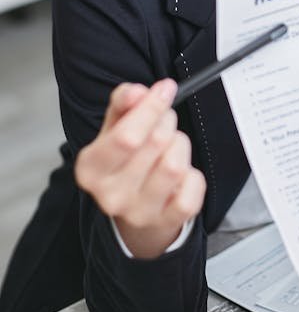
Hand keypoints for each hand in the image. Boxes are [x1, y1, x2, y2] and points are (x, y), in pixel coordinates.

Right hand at [75, 79, 205, 257]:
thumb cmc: (125, 160)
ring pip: (176, 165)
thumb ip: (124, 102)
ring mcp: (138, 212)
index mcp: (90, 168)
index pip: (126, 136)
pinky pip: (193, 188)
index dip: (151, 108)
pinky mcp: (167, 221)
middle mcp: (109, 195)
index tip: (165, 89)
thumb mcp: (115, 126)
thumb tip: (137, 92)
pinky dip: (194, 175)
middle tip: (165, 121)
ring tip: (172, 146)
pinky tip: (182, 174)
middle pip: (156, 144)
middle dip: (167, 122)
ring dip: (180, 145)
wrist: (135, 207)